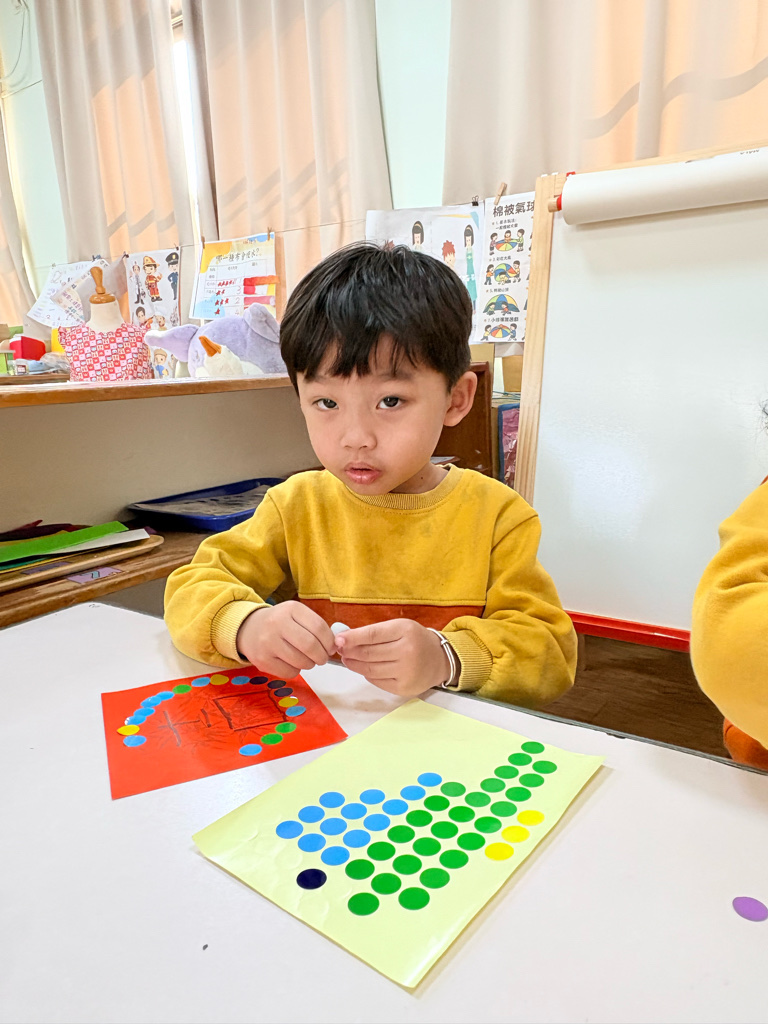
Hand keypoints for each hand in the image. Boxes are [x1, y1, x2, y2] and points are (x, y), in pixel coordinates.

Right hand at [236, 602, 335, 677]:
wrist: (248, 629)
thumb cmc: (280, 623)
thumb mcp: (296, 615)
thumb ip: (316, 627)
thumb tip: (335, 646)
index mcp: (291, 609)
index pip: (319, 627)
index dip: (329, 641)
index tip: (331, 647)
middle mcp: (277, 623)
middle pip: (310, 646)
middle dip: (322, 656)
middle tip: (322, 658)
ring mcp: (268, 643)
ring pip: (301, 661)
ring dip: (310, 664)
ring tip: (306, 659)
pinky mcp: (262, 660)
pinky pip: (290, 672)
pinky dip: (296, 670)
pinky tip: (291, 662)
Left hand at [336, 619, 450, 696]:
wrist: (439, 660)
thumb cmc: (415, 640)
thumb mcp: (400, 627)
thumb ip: (375, 632)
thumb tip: (345, 639)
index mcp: (405, 631)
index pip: (373, 635)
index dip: (352, 638)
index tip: (338, 639)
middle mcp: (407, 652)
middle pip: (369, 654)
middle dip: (350, 652)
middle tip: (339, 650)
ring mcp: (406, 672)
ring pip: (370, 669)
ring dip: (354, 664)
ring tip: (347, 659)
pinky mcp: (404, 688)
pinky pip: (377, 681)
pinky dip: (367, 674)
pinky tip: (363, 668)